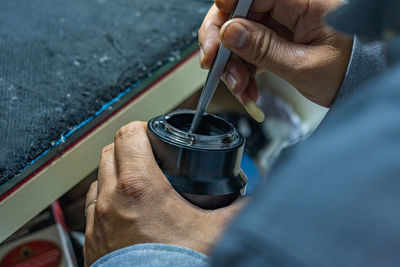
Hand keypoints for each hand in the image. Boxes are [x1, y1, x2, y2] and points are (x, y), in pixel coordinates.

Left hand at [84, 121, 244, 265]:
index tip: (151, 134)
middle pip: (110, 151)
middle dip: (129, 147)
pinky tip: (125, 208)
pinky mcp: (92, 239)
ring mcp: (97, 219)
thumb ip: (239, 208)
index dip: (141, 128)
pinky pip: (92, 204)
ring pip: (99, 176)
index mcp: (139, 187)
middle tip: (148, 156)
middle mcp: (111, 199)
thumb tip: (254, 198)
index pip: (128, 135)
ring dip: (115, 172)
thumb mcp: (217, 232)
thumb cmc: (177, 265)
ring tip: (137, 181)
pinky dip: (106, 197)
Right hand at [199, 0, 352, 106]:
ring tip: (240, 88)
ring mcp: (281, 22)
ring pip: (239, 34)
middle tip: (216, 66)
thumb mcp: (303, 65)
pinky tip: (247, 88)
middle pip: (238, 12)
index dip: (228, 7)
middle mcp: (289, 6)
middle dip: (222, 43)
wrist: (359, 85)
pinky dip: (243, 70)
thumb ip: (265, 49)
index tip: (216, 33)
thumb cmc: (348, 71)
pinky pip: (249, 49)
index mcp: (304, 1)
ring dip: (232, 64)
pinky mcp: (276, 38)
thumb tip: (230, 33)